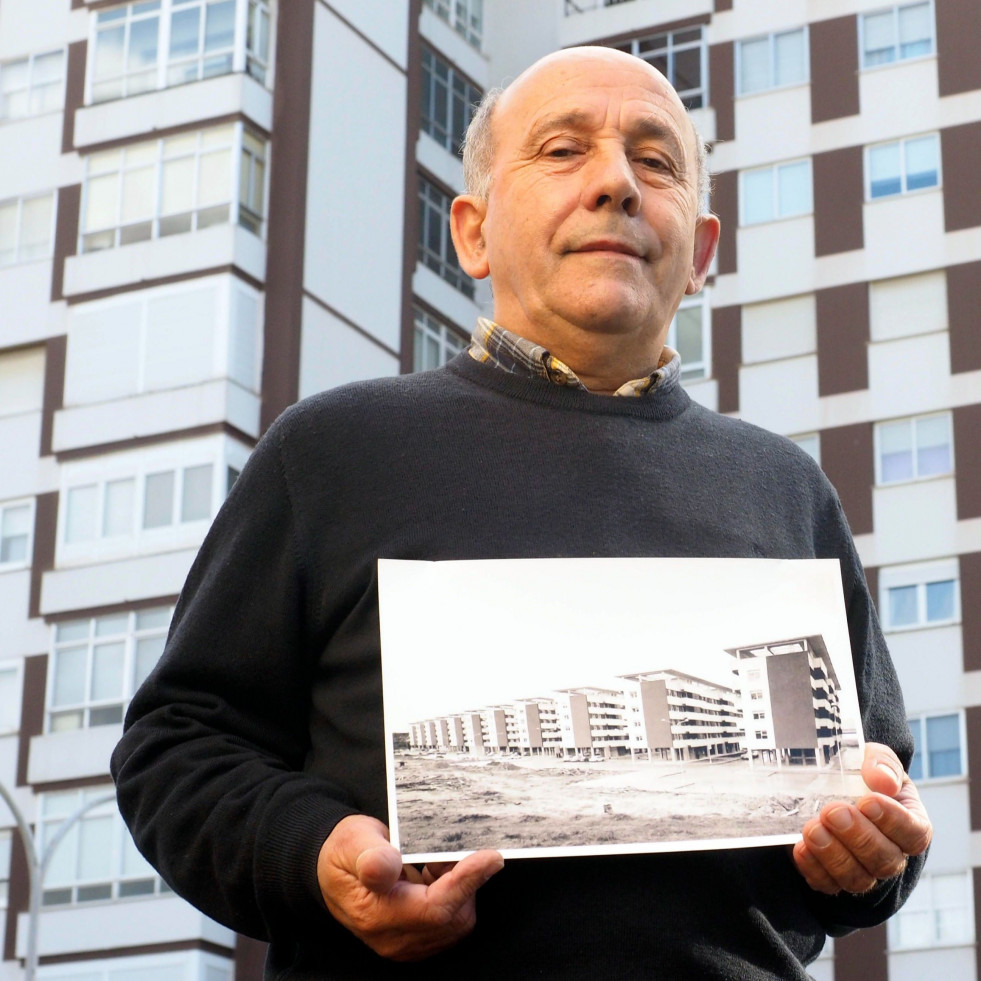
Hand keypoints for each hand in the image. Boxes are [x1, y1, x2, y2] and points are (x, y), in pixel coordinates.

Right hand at [317, 814, 504, 960]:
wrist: (330, 869)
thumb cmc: (344, 852)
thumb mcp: (352, 842)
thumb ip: (371, 855)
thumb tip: (386, 866)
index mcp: (376, 914)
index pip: (435, 908)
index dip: (466, 882)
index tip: (491, 857)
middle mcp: (394, 938)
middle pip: (453, 918)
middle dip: (464, 881)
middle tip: (452, 848)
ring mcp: (405, 943)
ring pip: (456, 921)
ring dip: (459, 888)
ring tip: (437, 860)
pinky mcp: (415, 939)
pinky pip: (449, 922)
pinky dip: (454, 895)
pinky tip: (436, 873)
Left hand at [793, 742, 931, 894]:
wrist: (828, 785)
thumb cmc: (860, 772)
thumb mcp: (873, 758)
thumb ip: (882, 763)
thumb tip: (884, 781)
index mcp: (909, 823)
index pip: (913, 833)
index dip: (893, 821)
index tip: (867, 801)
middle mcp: (891, 853)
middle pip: (885, 860)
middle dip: (858, 837)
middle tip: (833, 812)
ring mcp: (863, 870)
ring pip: (858, 878)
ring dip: (834, 855)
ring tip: (813, 830)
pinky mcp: (832, 877)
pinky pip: (827, 884)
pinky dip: (813, 869)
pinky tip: (800, 848)